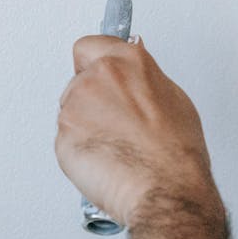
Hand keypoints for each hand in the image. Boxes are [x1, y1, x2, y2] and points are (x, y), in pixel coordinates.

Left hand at [55, 35, 221, 227]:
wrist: (165, 192)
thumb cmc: (176, 155)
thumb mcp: (173, 100)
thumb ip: (143, 79)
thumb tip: (132, 75)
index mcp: (126, 62)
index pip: (89, 46)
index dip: (91, 63)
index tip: (93, 71)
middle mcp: (96, 78)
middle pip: (77, 82)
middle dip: (91, 101)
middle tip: (116, 125)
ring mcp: (75, 107)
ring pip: (71, 113)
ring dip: (85, 127)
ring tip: (116, 148)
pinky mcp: (62, 136)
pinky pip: (66, 140)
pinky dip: (79, 150)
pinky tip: (106, 161)